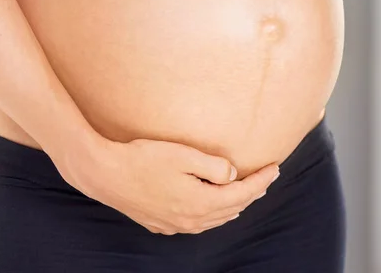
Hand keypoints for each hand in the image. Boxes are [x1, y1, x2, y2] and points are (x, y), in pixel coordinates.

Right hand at [58, 134, 279, 234]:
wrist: (104, 174)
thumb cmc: (142, 160)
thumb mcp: (182, 155)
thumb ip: (213, 165)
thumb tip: (232, 174)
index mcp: (200, 202)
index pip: (242, 194)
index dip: (261, 180)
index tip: (276, 167)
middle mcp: (190, 220)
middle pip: (231, 209)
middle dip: (252, 193)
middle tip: (265, 178)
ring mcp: (174, 224)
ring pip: (214, 219)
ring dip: (233, 206)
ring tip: (244, 193)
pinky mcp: (159, 223)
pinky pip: (195, 223)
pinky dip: (211, 214)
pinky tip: (208, 206)